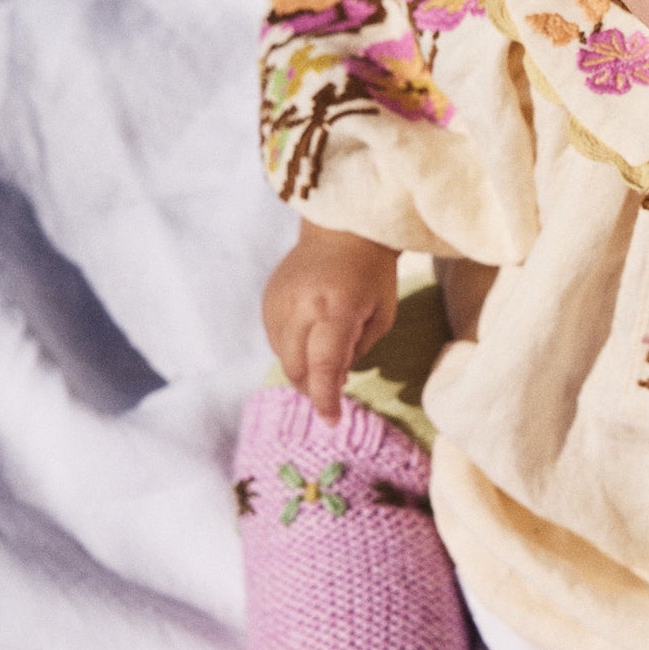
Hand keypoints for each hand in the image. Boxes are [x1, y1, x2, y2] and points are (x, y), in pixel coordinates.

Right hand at [262, 219, 400, 422]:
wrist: (340, 229)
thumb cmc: (372, 275)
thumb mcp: (381, 316)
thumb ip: (356, 352)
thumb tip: (332, 381)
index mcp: (336, 309)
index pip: (324, 365)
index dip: (326, 398)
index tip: (332, 420)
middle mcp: (301, 306)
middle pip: (296, 368)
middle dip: (313, 388)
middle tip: (331, 391)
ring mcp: (278, 302)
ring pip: (283, 357)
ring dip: (302, 369)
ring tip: (325, 353)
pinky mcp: (267, 299)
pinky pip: (275, 340)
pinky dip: (292, 349)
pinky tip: (310, 336)